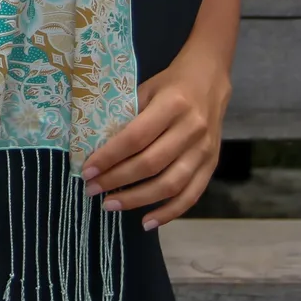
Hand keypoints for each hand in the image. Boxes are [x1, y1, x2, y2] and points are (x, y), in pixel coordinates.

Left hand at [80, 45, 231, 230]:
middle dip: (117, 181)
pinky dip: (169, 212)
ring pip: (170, 184)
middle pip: (150, 164)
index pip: (135, 137)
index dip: (110, 157)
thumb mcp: (147, 88)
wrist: (210, 79)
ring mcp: (204, 150)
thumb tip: (98, 146)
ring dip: (137, 200)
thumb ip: (129, 116)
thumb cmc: (171, 83)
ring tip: (111, 204)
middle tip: (92, 189)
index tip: (87, 170)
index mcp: (172, 105)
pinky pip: (191, 195)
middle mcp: (191, 129)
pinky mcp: (212, 164)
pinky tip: (147, 221)